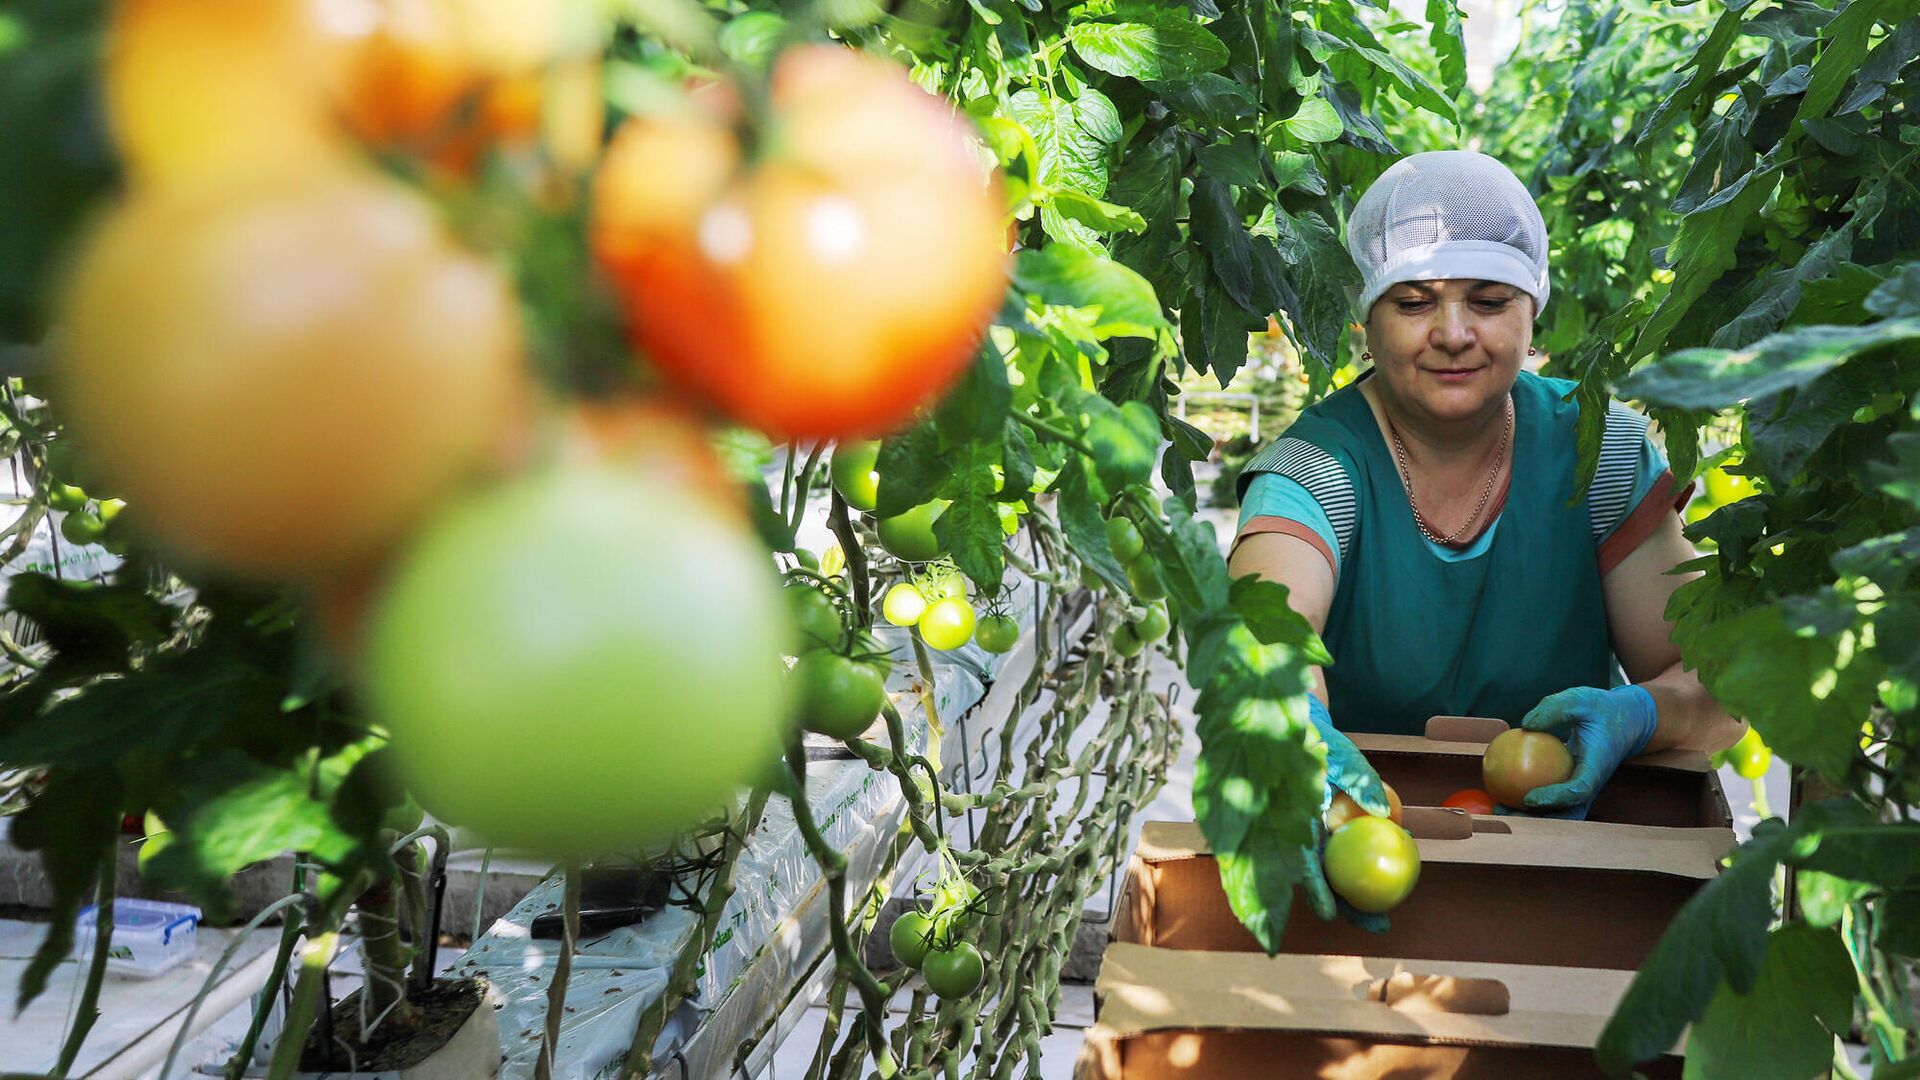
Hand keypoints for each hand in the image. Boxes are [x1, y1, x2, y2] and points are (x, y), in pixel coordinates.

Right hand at [1296, 694, 1392, 932]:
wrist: (1307, 732)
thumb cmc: (1321, 742)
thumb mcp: (1342, 758)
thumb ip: (1359, 783)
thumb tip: (1387, 814)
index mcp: (1297, 820)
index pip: (1304, 863)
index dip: (1316, 891)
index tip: (1331, 915)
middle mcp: (1301, 835)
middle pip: (1322, 881)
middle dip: (1345, 908)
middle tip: (1378, 926)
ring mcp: (1312, 837)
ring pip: (1331, 876)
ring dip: (1352, 899)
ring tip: (1381, 919)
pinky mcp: (1324, 834)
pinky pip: (1339, 859)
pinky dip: (1356, 875)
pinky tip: (1382, 883)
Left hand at [1504, 685, 1657, 819]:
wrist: (1628, 722)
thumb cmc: (1601, 709)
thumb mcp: (1581, 699)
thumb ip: (1555, 708)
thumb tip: (1526, 724)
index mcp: (1597, 766)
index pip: (1579, 790)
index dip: (1555, 798)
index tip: (1528, 798)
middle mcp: (1591, 783)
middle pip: (1567, 814)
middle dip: (1539, 821)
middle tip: (1506, 813)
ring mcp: (1584, 788)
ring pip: (1560, 813)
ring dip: (1533, 818)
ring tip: (1501, 810)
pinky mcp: (1575, 785)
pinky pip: (1554, 800)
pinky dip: (1533, 802)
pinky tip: (1506, 792)